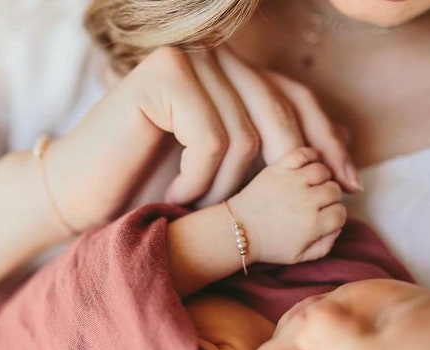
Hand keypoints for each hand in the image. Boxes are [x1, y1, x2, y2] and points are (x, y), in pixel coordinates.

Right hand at [50, 47, 358, 229]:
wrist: (78, 192)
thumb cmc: (148, 183)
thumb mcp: (227, 167)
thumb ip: (275, 146)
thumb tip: (351, 147)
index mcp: (230, 70)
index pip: (297, 97)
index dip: (328, 141)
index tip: (349, 186)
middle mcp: (212, 55)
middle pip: (278, 115)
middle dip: (283, 172)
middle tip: (267, 213)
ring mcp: (187, 60)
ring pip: (245, 135)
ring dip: (226, 187)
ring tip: (197, 205)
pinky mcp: (164, 75)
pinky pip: (212, 139)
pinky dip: (199, 180)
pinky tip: (176, 195)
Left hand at [228, 147, 346, 263]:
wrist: (239, 230)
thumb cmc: (270, 245)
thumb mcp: (300, 256)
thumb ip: (326, 245)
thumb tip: (338, 225)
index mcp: (312, 224)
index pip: (341, 212)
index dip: (336, 215)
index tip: (325, 217)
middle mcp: (305, 201)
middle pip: (335, 190)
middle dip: (330, 197)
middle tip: (319, 202)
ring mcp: (291, 182)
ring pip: (323, 171)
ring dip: (322, 178)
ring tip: (313, 185)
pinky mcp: (278, 169)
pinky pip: (303, 154)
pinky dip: (311, 156)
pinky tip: (309, 166)